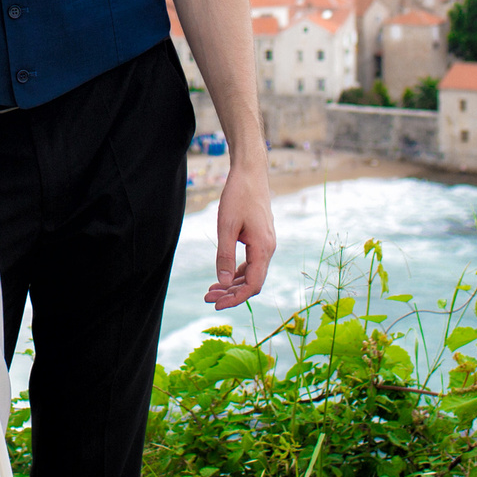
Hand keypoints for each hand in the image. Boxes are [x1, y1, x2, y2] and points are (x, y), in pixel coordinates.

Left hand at [205, 161, 275, 308]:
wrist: (250, 172)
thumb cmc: (238, 196)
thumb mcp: (227, 227)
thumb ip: (225, 256)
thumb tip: (223, 283)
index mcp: (263, 248)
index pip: (253, 285)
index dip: (236, 299)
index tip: (216, 304)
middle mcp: (268, 248)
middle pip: (253, 282)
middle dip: (231, 294)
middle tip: (208, 298)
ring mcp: (266, 243)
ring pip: (252, 273)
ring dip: (233, 284)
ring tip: (211, 290)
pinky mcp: (261, 237)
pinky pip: (252, 262)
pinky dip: (237, 272)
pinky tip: (223, 275)